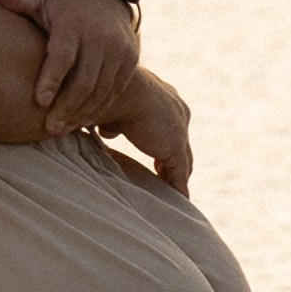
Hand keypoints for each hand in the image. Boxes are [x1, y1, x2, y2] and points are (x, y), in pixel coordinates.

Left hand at [0, 0, 140, 135]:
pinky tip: (82, 121)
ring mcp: (118, 50)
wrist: (108, 3)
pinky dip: (99, 108)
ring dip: (82, 113)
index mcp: (74, 23)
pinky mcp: (130, 61)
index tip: (39, 101)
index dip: (51, 79)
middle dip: (66, 107)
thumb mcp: (43, 0)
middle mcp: (100, 36)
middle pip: (84, 79)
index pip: (63, 55)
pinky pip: (115, 90)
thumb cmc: (63, 9)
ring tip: (63, 129)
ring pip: (101, 89)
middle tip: (49, 129)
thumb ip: (20, 1)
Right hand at [99, 69, 192, 190]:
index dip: (161, 143)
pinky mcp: (176, 148)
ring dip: (176, 177)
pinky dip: (178, 188)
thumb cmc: (109, 92)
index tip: (155, 157)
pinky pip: (180, 174)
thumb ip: (113, 121)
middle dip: (172, 160)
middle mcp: (177, 110)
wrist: (125, 90)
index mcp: (163, 97)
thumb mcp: (110, 107)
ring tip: (170, 193)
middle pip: (180, 143)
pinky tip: (178, 201)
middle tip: (164, 176)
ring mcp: (180, 130)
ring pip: (183, 160)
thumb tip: (106, 131)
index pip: (167, 126)